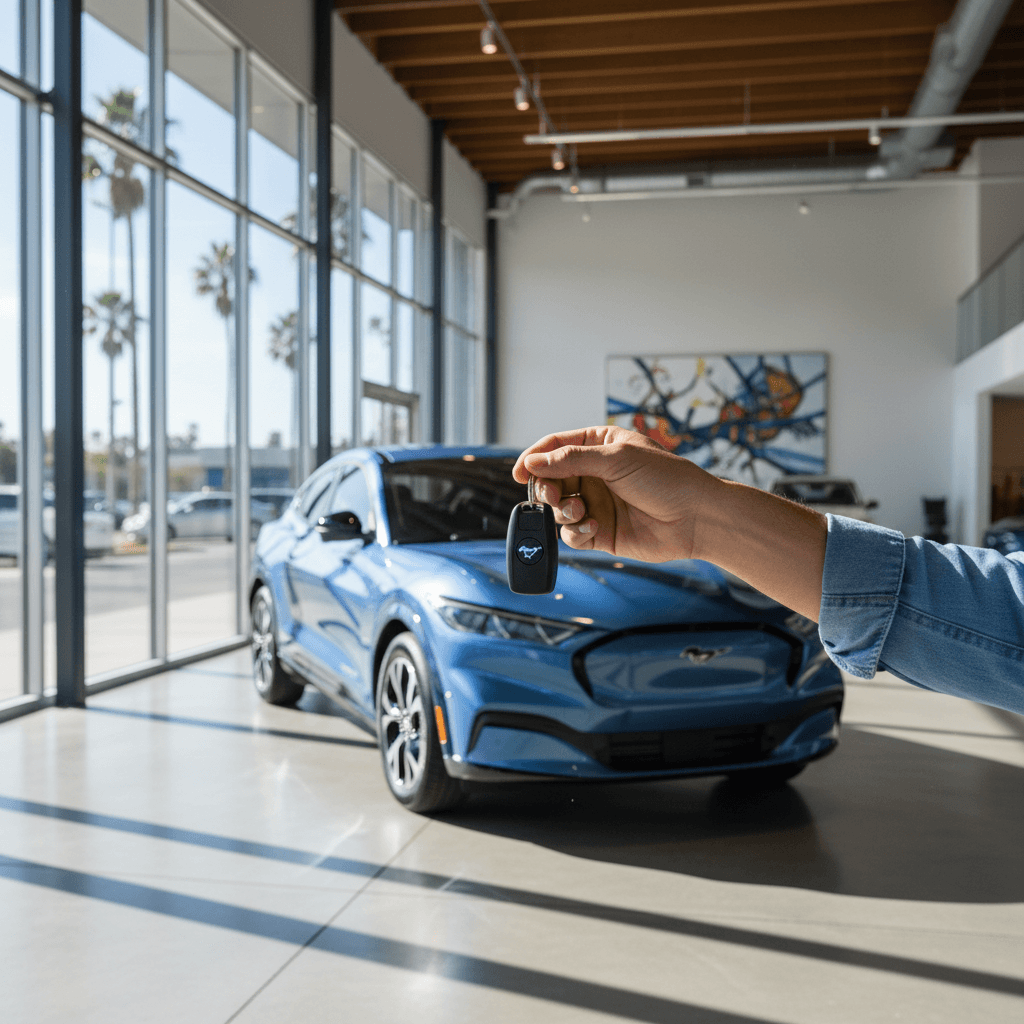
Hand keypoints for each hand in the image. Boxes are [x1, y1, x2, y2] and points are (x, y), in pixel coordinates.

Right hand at [513, 425, 717, 562]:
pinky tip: (592, 528)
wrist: (696, 518)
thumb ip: (570, 459)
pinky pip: (572, 533)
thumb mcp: (616, 458)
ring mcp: (597, 503)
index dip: (534, 458)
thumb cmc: (666, 479)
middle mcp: (595, 474)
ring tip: (580, 512)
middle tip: (551, 496)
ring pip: (559, 508)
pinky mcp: (601, 532)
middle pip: (551, 479)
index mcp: (599, 445)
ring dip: (562, 511)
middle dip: (547, 489)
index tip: (520, 472)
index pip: (555, 447)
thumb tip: (532, 461)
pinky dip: (575, 532)